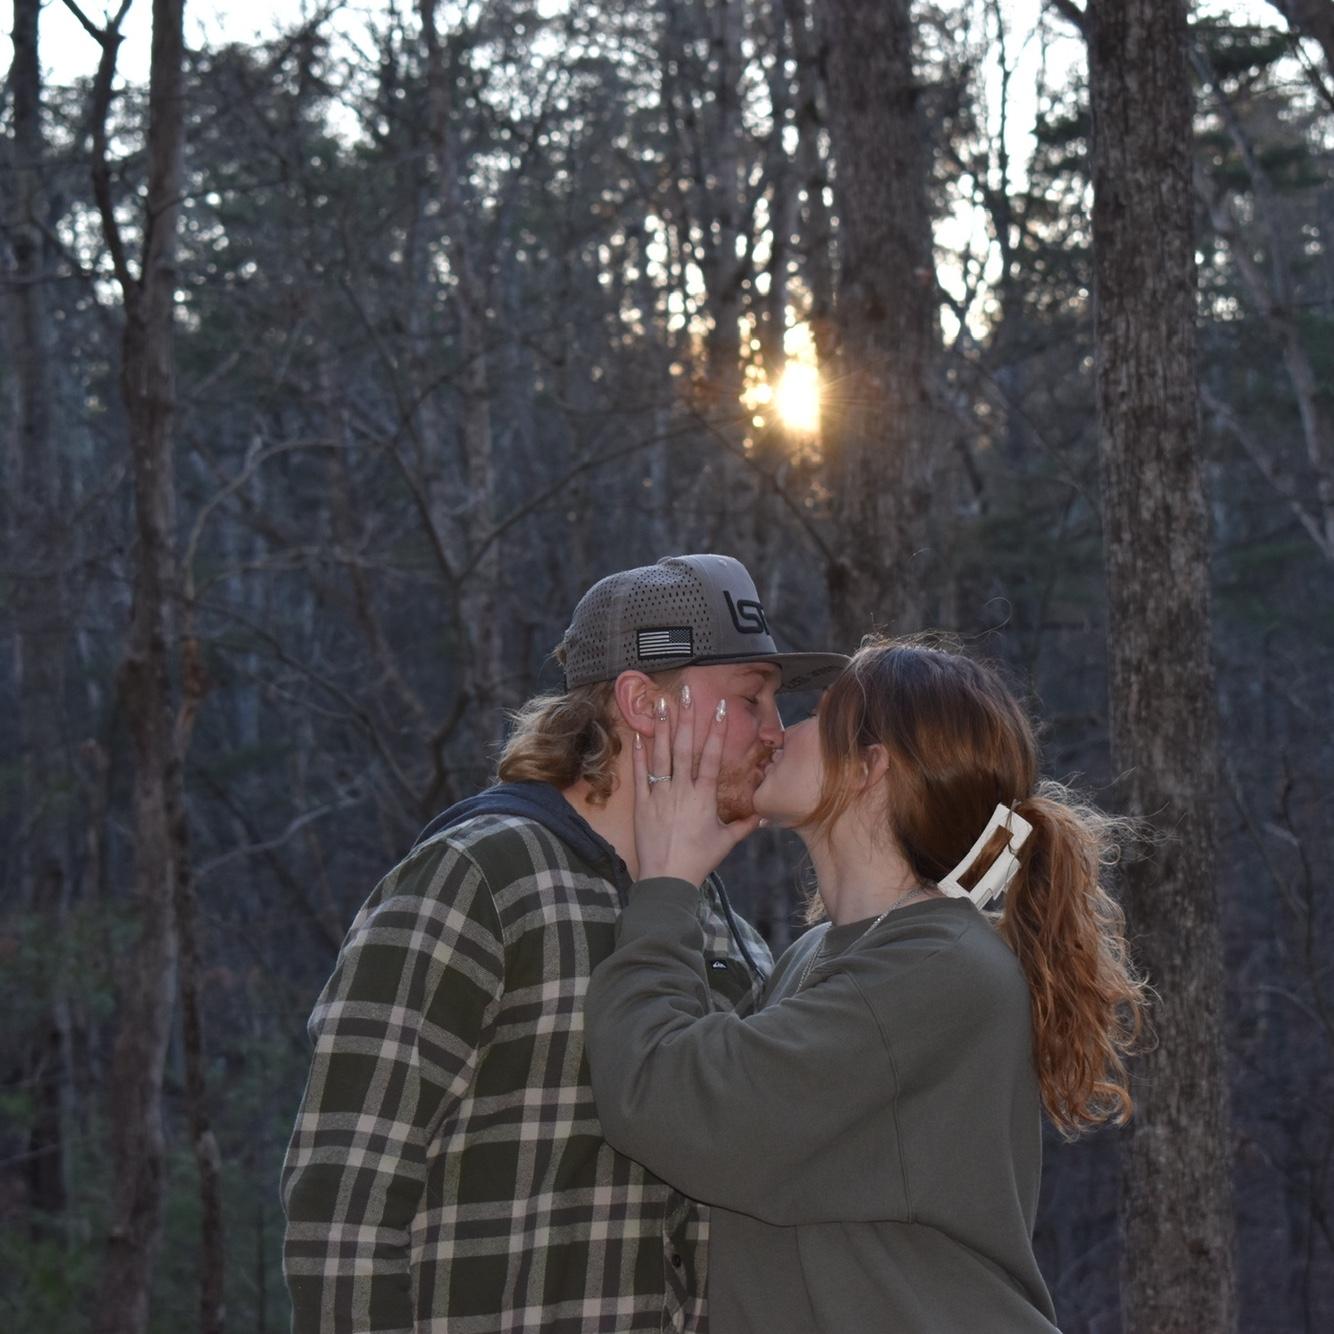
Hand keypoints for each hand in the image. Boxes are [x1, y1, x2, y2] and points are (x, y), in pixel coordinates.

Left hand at [631, 690, 759, 885]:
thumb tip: (762, 816)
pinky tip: (640, 734)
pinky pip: (640, 775)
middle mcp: (682, 791)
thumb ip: (744, 826)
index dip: (715, 730)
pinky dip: (640, 754)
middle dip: (686, 718)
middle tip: (685, 692)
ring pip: (661, 756)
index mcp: (704, 797)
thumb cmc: (699, 861)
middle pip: (685, 748)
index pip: (711, 757)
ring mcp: (660, 796)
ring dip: (662, 728)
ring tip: (660, 703)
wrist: (668, 879)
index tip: (718, 707)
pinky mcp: (641, 804)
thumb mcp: (725, 842)